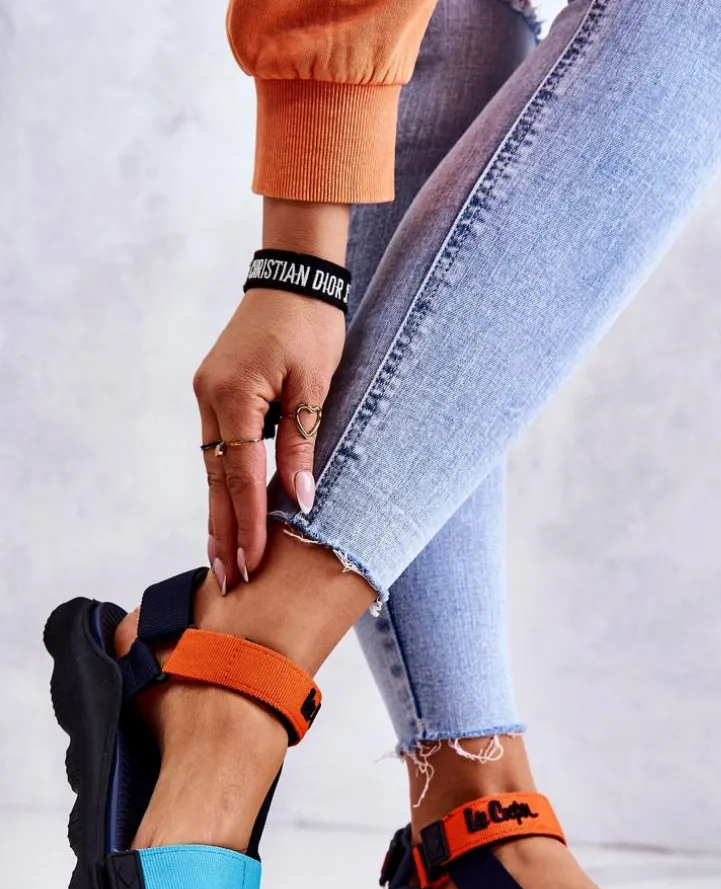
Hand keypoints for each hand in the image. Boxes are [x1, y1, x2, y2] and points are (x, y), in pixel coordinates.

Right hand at [193, 199, 348, 591]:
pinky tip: (230, 512)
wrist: (293, 276)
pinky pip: (218, 450)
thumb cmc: (311, 324)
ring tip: (225, 559)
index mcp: (233, 396)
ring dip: (221, 514)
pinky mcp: (216, 393)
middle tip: (226, 581)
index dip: (248, 523)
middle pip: (216, 480)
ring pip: (213, 469)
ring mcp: (207, 396)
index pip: (242, 476)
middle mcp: (210, 399)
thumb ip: (303, 443)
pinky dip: (225, 485)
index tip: (251, 563)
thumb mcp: (315, 385)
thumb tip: (299, 500)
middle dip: (223, 532)